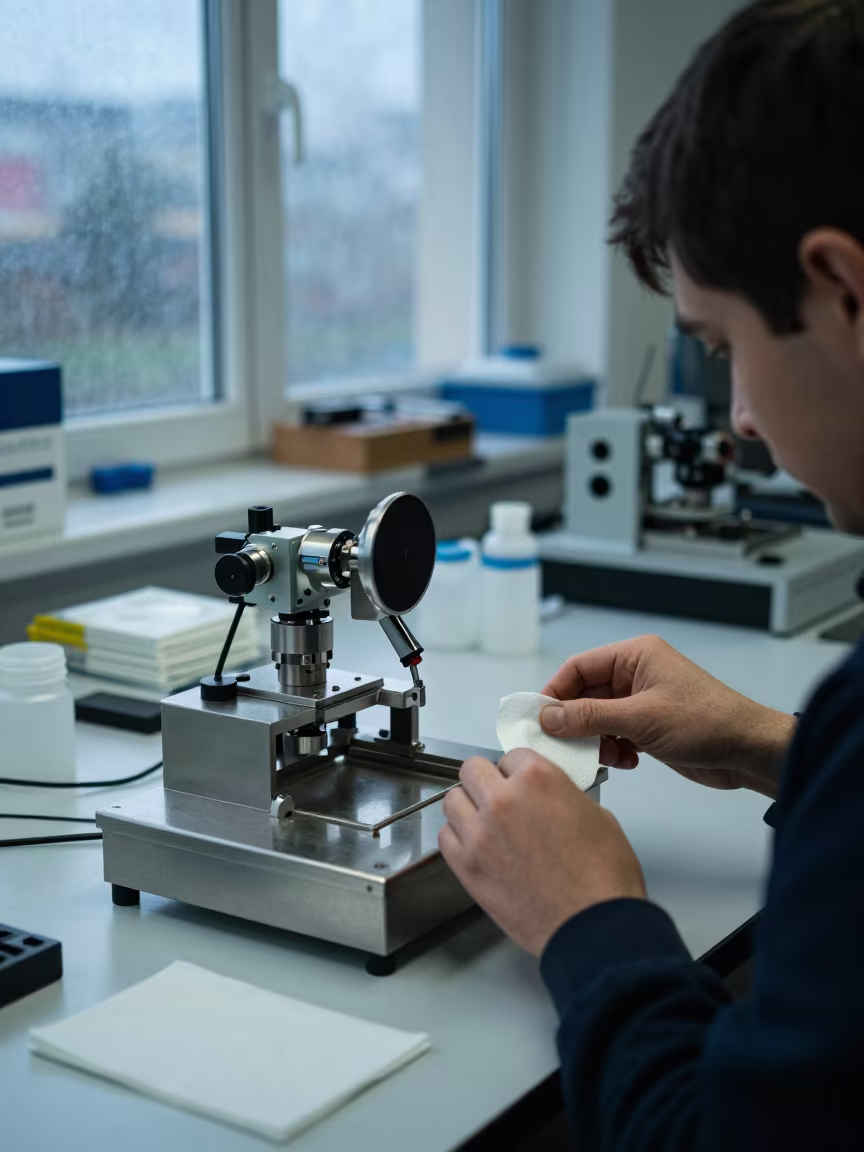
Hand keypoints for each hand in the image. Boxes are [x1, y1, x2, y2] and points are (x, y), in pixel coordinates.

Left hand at [439, 749, 645, 956]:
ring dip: (468, 807)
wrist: (592, 927)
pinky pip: (445, 837)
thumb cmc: (603, 878)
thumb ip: (562, 795)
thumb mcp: (596, 815)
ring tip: (485, 822)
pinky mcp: (467, 867)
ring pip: (452, 800)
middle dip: (487, 780)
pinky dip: (457, 837)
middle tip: (500, 796)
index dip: (520, 771)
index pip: (512, 756)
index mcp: (538, 779)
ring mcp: (480, 834)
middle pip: (472, 770)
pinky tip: (477, 846)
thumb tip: (550, 797)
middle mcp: (503, 800)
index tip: (522, 782)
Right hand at [540, 635, 793, 797]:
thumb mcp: (641, 718)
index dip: (555, 692)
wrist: (748, 751)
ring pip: (599, 718)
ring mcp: (643, 700)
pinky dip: (615, 749)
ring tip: (608, 756)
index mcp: (635, 656)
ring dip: (597, 740)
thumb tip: (547, 716)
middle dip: (576, 722)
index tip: (538, 719)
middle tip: (563, 745)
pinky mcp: (650, 726)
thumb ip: (590, 717)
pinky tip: (629, 760)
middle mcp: (636, 673)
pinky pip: (616, 734)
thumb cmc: (706, 722)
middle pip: (585, 694)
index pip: (578, 667)